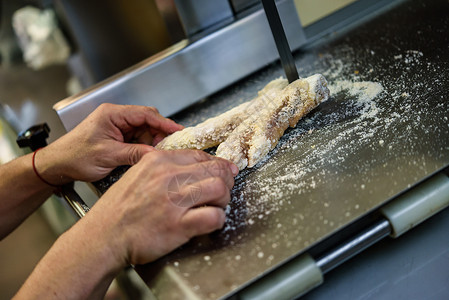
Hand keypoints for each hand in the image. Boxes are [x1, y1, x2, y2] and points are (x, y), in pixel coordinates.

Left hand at [36, 103, 183, 183]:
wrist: (58, 165)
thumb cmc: (75, 156)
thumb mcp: (108, 155)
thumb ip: (134, 153)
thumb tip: (156, 155)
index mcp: (112, 114)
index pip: (145, 114)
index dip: (164, 122)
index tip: (178, 130)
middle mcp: (116, 117)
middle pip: (147, 121)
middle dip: (160, 133)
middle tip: (171, 146)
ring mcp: (117, 127)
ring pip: (144, 131)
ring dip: (152, 142)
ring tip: (160, 154)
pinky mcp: (117, 137)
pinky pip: (137, 139)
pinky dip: (144, 146)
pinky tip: (149, 155)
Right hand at [82, 150, 237, 265]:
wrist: (103, 236)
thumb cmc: (118, 209)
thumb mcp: (137, 175)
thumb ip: (163, 168)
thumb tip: (193, 168)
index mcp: (158, 161)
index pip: (200, 155)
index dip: (218, 164)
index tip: (224, 171)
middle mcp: (167, 177)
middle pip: (215, 169)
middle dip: (226, 180)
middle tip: (225, 190)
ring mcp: (174, 201)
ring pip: (220, 189)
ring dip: (224, 199)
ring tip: (217, 205)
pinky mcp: (179, 225)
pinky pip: (214, 217)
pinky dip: (219, 219)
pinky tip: (212, 221)